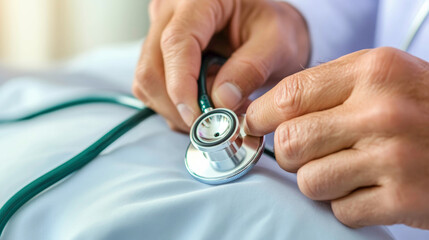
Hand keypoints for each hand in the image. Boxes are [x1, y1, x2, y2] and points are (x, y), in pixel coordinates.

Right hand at [133, 0, 309, 130]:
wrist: (264, 27)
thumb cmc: (271, 27)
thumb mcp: (276, 42)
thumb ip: (251, 69)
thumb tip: (222, 102)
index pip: (176, 42)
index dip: (182, 85)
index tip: (198, 116)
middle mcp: (170, 13)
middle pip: (152, 68)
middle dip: (179, 105)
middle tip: (212, 123)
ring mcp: (160, 33)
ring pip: (148, 82)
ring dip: (177, 109)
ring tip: (213, 113)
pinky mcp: (159, 54)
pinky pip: (154, 88)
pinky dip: (175, 107)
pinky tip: (201, 106)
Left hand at [245, 47, 428, 228]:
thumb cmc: (422, 107)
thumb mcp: (381, 77)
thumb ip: (325, 88)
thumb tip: (266, 112)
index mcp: (373, 72)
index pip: (290, 95)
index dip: (261, 114)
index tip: (255, 124)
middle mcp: (383, 112)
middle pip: (290, 142)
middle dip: (290, 153)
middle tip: (308, 152)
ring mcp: (394, 158)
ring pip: (310, 181)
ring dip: (319, 181)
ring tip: (347, 170)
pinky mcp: (403, 199)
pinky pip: (340, 210)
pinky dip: (347, 204)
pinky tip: (370, 188)